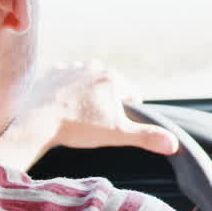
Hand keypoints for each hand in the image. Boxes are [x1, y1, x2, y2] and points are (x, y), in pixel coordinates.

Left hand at [0, 61, 178, 171]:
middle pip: (110, 87)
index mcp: (114, 77)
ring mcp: (72, 66)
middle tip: (91, 121)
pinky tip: (61, 105)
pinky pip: (66, 80)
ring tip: (76, 114)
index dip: (123, 114)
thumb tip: (175, 144)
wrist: (36, 123)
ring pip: (89, 82)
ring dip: (87, 95)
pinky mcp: (52, 71)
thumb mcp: (117, 134)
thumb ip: (147, 137)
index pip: (131, 96)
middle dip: (105, 103)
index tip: (108, 125)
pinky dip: (66, 91)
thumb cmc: (78, 128)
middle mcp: (94, 66)